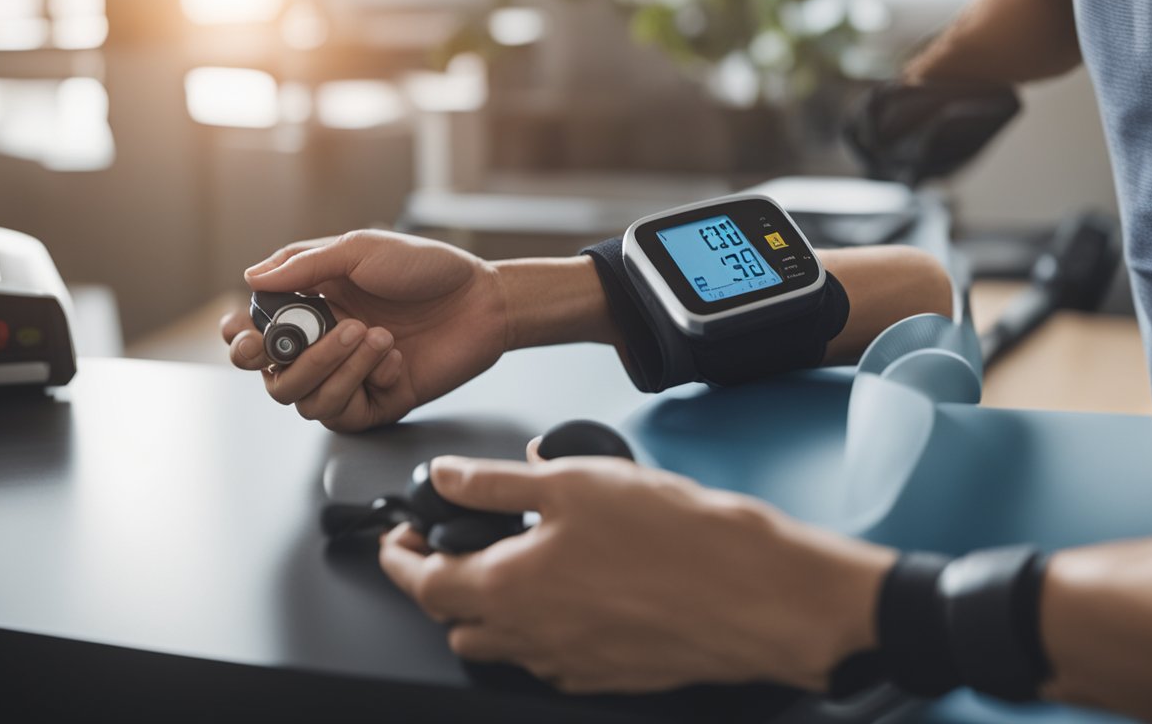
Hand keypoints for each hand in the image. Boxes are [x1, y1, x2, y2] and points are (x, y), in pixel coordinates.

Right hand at [220, 231, 506, 431]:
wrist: (481, 299)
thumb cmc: (424, 268)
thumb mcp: (359, 250)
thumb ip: (303, 265)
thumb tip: (249, 279)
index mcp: (311, 308)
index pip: (257, 336)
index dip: (242, 341)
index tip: (248, 336)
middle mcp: (324, 347)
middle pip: (274, 377)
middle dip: (290, 361)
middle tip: (325, 334)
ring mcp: (351, 378)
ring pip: (306, 401)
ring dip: (335, 367)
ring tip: (374, 334)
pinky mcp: (378, 403)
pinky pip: (345, 414)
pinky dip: (366, 382)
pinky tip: (394, 358)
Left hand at [379, 444, 894, 693]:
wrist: (754, 595)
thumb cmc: (675, 538)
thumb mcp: (572, 482)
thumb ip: (495, 481)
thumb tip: (447, 476)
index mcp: (506, 588)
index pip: (419, 581)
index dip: (397, 555)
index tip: (397, 536)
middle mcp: (529, 638)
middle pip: (454, 621)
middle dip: (440, 583)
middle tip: (450, 544)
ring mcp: (568, 664)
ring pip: (500, 644)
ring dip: (488, 607)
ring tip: (514, 561)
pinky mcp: (606, 674)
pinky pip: (549, 657)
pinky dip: (539, 627)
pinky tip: (571, 590)